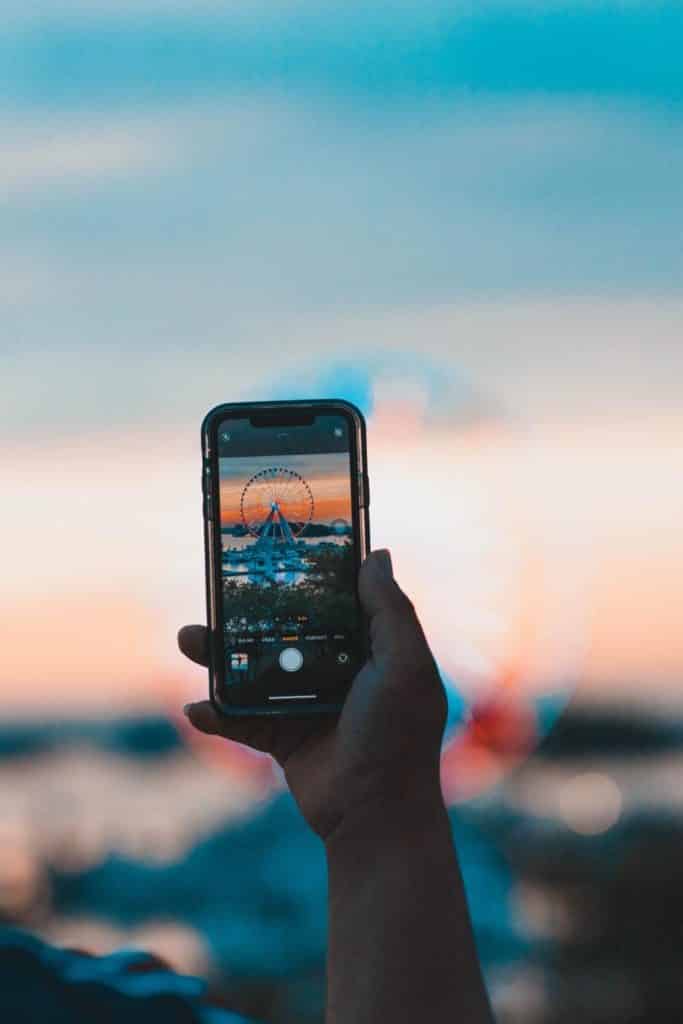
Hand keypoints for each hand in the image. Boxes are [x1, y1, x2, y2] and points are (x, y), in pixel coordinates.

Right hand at [179, 549, 447, 841]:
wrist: (375, 815)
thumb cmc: (397, 734)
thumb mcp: (403, 665)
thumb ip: (390, 611)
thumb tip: (375, 554)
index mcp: (368, 648)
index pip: (335, 601)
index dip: (307, 576)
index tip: (275, 548)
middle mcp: (336, 670)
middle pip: (283, 630)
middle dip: (248, 613)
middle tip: (217, 592)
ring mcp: (306, 703)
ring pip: (254, 670)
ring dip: (219, 656)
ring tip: (189, 640)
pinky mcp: (282, 737)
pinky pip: (242, 719)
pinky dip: (217, 713)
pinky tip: (197, 708)